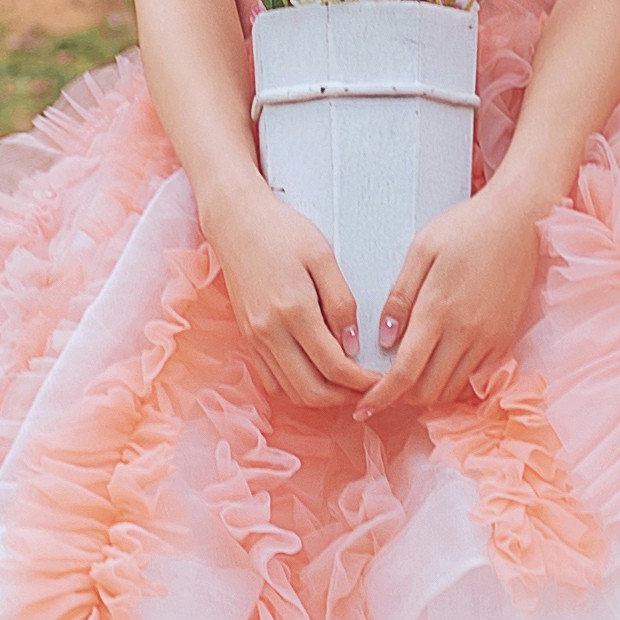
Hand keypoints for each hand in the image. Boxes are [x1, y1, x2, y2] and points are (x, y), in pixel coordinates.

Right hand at [207, 177, 371, 408]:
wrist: (236, 222)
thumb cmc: (283, 232)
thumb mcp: (322, 256)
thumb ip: (340, 302)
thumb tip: (352, 345)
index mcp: (293, 310)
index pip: (334, 367)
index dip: (362, 382)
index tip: (383, 380)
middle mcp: (270, 331)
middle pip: (311, 391)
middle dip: (345, 398)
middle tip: (369, 389)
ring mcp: (255, 338)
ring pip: (291, 391)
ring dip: (322, 397)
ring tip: (347, 386)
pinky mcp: (247, 338)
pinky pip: (272, 380)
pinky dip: (297, 387)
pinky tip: (317, 375)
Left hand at [371, 187, 546, 413]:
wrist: (520, 220)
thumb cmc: (466, 228)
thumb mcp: (421, 250)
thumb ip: (400, 297)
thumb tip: (384, 338)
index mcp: (438, 310)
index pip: (405, 373)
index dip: (381, 398)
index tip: (362, 408)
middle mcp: (466, 333)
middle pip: (428, 391)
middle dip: (400, 399)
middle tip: (382, 390)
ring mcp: (489, 339)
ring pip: (452, 389)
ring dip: (427, 393)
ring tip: (408, 380)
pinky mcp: (505, 339)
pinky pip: (475, 376)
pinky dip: (453, 381)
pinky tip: (439, 366)